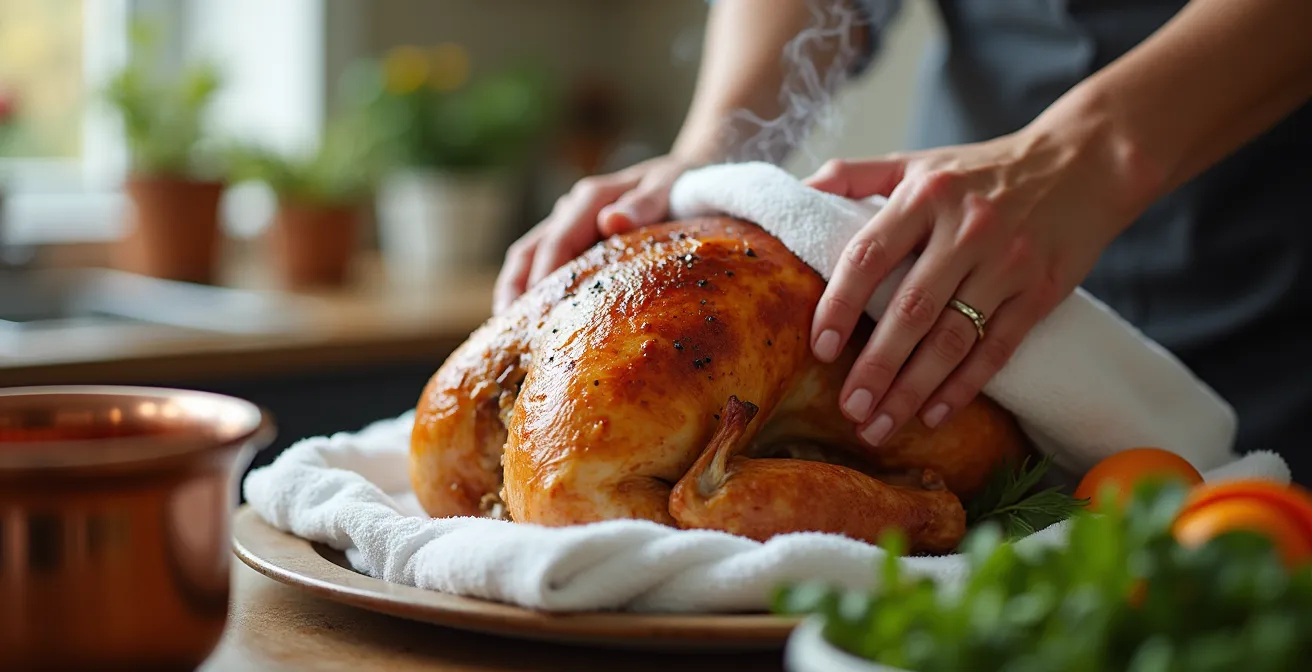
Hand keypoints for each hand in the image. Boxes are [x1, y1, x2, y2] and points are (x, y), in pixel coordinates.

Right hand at [493, 155, 693, 314]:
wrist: (684, 181)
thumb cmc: (681, 187)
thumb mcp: (670, 187)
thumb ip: (646, 203)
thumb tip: (611, 221)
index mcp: (592, 198)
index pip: (559, 240)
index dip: (546, 277)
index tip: (542, 313)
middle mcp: (570, 209)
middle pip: (531, 251)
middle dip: (520, 291)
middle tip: (516, 335)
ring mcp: (565, 224)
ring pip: (526, 257)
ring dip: (514, 292)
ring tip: (508, 334)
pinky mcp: (569, 241)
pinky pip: (537, 264)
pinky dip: (527, 291)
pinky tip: (524, 323)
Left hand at [804, 121, 1156, 446]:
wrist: (1084, 162)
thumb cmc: (981, 170)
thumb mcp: (917, 161)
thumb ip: (854, 174)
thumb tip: (797, 191)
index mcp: (924, 195)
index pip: (869, 255)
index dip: (840, 304)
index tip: (820, 349)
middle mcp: (966, 228)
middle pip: (910, 309)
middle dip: (876, 366)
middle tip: (849, 409)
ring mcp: (1007, 262)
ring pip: (953, 338)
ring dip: (914, 389)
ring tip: (880, 425)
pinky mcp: (1042, 290)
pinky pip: (997, 348)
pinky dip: (965, 386)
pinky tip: (934, 415)